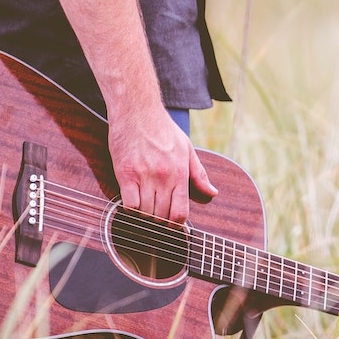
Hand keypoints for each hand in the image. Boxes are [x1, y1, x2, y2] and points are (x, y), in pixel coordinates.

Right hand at [107, 108, 216, 223]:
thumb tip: (212, 193)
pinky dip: (130, 210)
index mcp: (180, 172)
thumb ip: (199, 174)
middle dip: (160, 223)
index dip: (176, 226)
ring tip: (144, 213)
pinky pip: (129, 204)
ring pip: (146, 213)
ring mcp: (144, 176)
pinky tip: (132, 205)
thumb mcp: (187, 148)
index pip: (180, 212)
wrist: (137, 110)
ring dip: (145, 217)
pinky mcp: (125, 174)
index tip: (171, 227)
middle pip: (162, 216)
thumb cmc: (162, 128)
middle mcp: (163, 177)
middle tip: (156, 221)